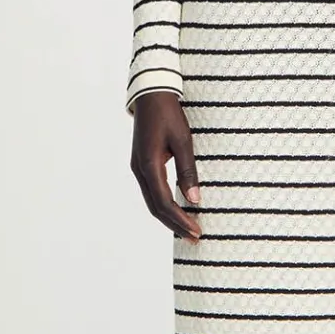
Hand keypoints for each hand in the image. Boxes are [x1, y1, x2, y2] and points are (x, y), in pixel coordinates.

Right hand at [130, 91, 201, 240]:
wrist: (151, 95)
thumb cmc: (169, 115)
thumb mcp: (183, 141)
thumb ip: (188, 171)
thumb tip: (194, 199)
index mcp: (149, 165)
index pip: (164, 202)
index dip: (180, 219)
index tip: (196, 231)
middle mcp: (140, 170)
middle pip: (156, 207)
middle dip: (175, 224)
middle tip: (194, 238)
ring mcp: (139, 168)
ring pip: (152, 202)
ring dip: (169, 217)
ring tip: (187, 229)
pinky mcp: (142, 165)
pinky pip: (152, 192)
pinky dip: (164, 205)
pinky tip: (177, 210)